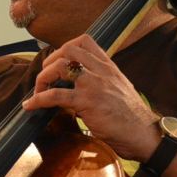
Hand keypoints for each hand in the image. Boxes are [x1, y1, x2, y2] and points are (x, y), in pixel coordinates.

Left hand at [21, 36, 160, 161]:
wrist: (145, 135)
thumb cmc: (132, 118)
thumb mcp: (119, 90)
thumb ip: (101, 82)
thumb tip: (77, 86)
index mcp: (109, 67)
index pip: (85, 41)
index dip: (65, 47)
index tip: (58, 61)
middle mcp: (102, 71)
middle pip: (68, 49)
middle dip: (50, 61)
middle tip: (45, 78)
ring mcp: (94, 85)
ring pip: (59, 67)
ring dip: (43, 78)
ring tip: (38, 92)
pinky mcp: (87, 102)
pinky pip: (55, 95)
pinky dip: (38, 99)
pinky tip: (31, 105)